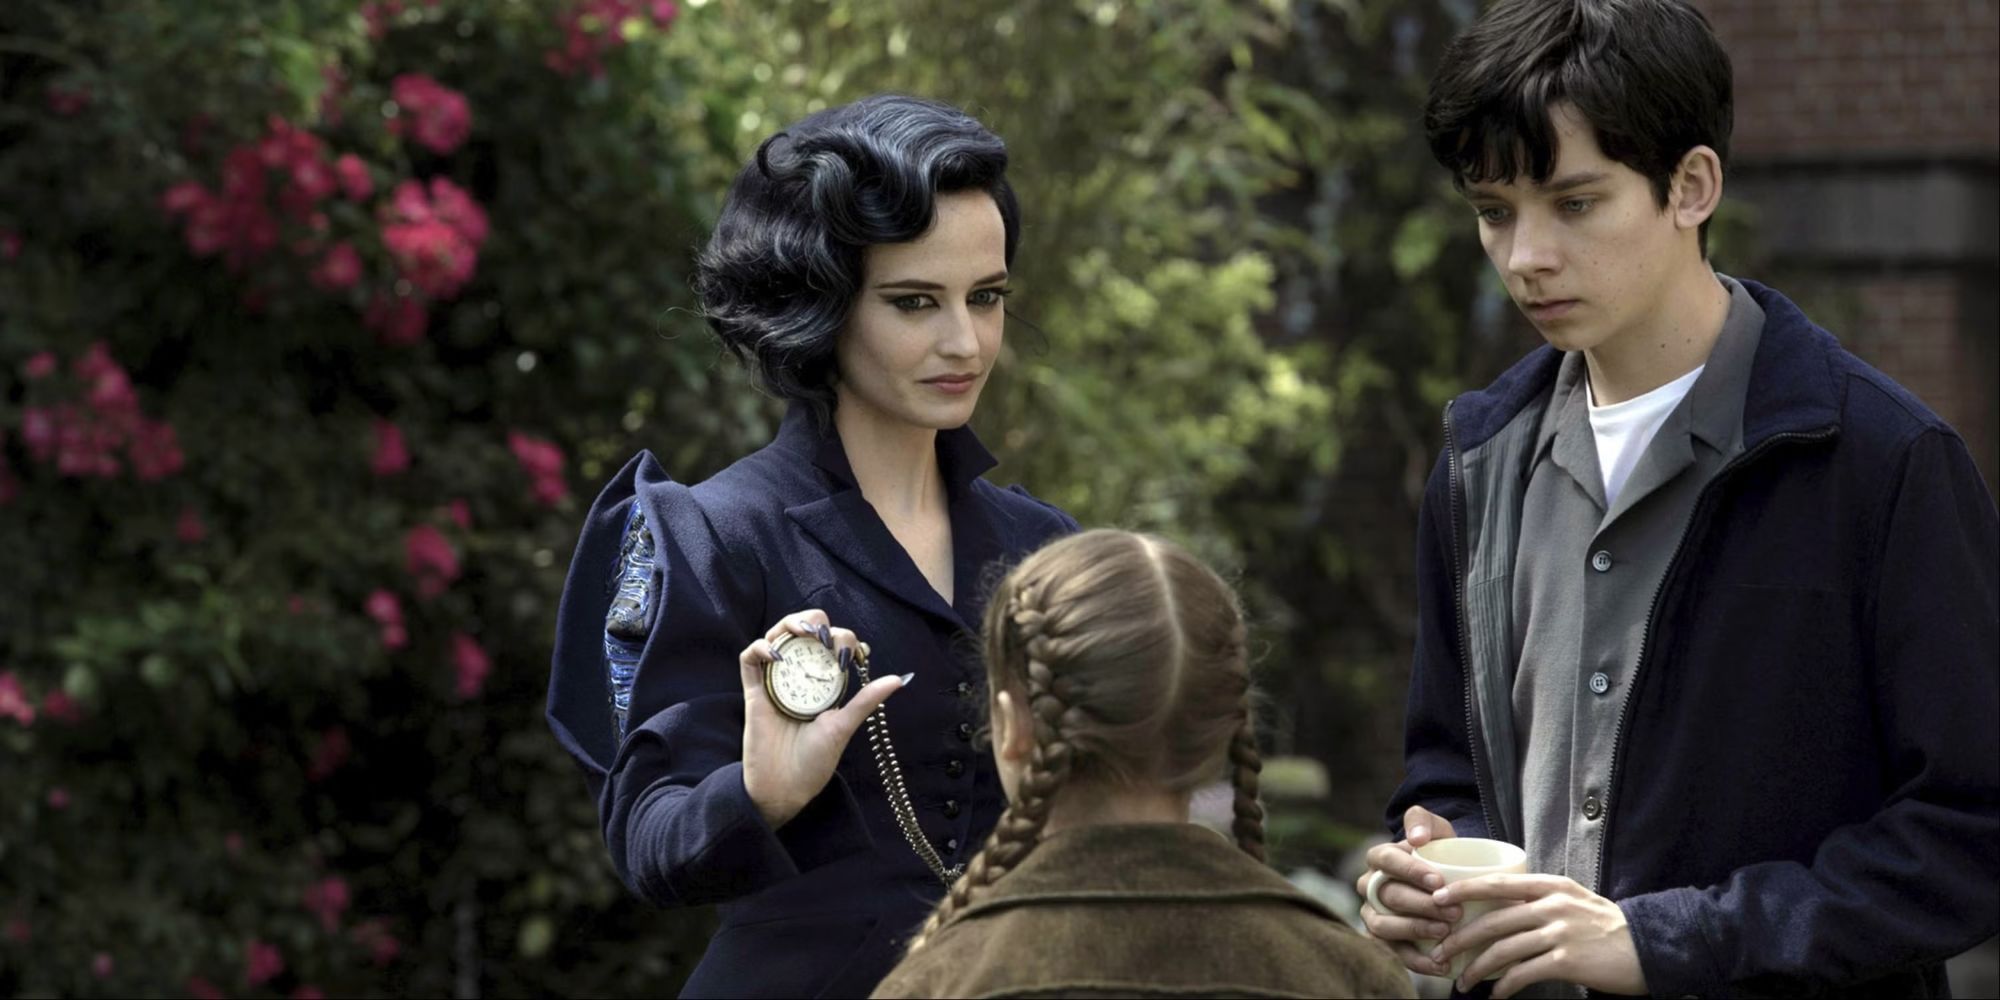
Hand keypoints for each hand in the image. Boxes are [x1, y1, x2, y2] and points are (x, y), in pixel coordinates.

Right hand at [738, 609, 905, 829]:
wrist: (784, 787)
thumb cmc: (815, 761)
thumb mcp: (844, 727)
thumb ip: (866, 701)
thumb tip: (899, 679)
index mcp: (823, 682)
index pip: (831, 643)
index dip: (842, 638)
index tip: (850, 655)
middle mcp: (799, 676)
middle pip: (802, 631)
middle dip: (814, 622)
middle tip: (824, 639)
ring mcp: (775, 681)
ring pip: (776, 636)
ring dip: (789, 625)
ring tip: (803, 634)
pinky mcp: (754, 691)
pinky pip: (749, 659)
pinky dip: (760, 648)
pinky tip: (776, 655)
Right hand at [1354, 806, 1462, 977]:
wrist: (1446, 880)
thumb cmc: (1440, 853)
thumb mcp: (1436, 829)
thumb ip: (1423, 821)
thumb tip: (1417, 838)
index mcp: (1378, 858)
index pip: (1386, 860)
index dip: (1410, 871)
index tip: (1439, 881)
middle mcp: (1369, 887)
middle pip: (1388, 896)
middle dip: (1422, 905)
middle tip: (1454, 912)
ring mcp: (1372, 914)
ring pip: (1382, 926)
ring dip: (1415, 930)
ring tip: (1444, 932)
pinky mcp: (1382, 941)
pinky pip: (1391, 954)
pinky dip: (1416, 961)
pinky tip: (1441, 964)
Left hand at [1431, 874, 1647, 997]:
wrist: (1648, 946)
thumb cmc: (1606, 926)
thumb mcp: (1573, 899)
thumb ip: (1540, 898)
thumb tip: (1500, 908)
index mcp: (1549, 885)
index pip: (1496, 883)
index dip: (1463, 890)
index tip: (1436, 899)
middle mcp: (1551, 905)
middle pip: (1492, 920)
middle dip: (1459, 939)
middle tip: (1438, 953)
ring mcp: (1559, 932)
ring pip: (1502, 950)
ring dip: (1476, 969)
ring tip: (1462, 982)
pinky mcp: (1567, 961)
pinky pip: (1523, 974)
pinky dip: (1503, 987)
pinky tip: (1495, 996)